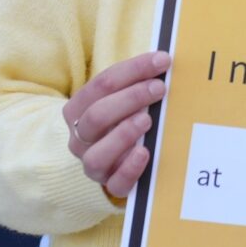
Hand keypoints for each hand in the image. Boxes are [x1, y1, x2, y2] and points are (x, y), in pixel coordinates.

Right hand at [63, 50, 170, 198]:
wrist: (114, 160)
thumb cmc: (122, 119)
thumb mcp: (124, 99)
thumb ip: (137, 83)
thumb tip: (167, 62)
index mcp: (79, 109)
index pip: (101, 84)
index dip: (133, 70)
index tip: (162, 60)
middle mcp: (81, 138)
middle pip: (96, 116)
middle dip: (130, 98)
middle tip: (159, 88)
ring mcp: (93, 164)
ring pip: (96, 155)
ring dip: (123, 134)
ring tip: (148, 120)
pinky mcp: (111, 185)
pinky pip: (115, 183)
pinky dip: (130, 168)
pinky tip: (145, 152)